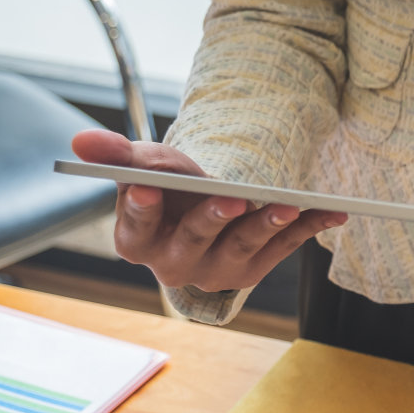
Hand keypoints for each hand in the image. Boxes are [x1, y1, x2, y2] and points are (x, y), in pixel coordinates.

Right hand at [71, 129, 346, 293]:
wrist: (203, 206)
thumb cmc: (169, 185)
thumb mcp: (145, 163)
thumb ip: (115, 154)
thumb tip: (81, 141)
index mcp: (136, 241)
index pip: (136, 225)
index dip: (142, 207)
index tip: (149, 186)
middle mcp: (173, 265)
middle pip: (192, 243)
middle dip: (213, 220)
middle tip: (234, 200)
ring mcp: (215, 271)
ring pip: (242, 249)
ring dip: (268, 227)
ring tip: (289, 205)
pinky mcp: (252, 270)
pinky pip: (282, 248)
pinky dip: (308, 228)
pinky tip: (333, 211)